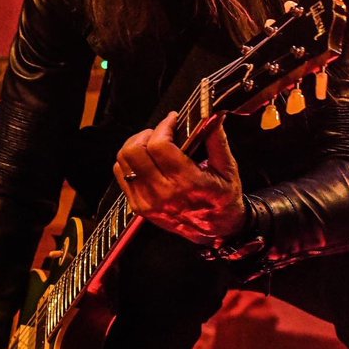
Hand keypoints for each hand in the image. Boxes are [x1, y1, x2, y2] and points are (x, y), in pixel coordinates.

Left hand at [114, 112, 245, 245]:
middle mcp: (163, 194)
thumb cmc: (223, 199)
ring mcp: (147, 202)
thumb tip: (212, 116)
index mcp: (187, 183)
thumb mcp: (228, 170)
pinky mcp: (138, 207)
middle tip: (161, 132)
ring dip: (136, 145)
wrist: (215, 232)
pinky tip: (146, 160)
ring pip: (123, 161)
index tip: (173, 120)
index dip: (164, 126)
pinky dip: (129, 162)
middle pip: (135, 151)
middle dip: (147, 134)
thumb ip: (217, 141)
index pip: (159, 145)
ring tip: (152, 144)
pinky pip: (121, 174)